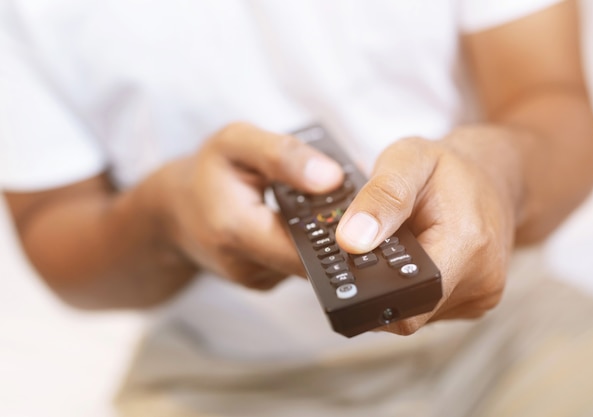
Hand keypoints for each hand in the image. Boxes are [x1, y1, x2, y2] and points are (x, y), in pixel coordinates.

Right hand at [151, 122, 343, 289]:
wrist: (174, 211)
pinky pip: (297, 262)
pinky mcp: (263, 281)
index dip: (343, 229)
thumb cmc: (206, 172)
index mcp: (238, 232)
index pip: (309, 247)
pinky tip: (304, 219)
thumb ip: (283, 154)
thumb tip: (332, 177)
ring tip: (324, 203)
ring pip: (309, 260)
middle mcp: (247, 266)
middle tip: (350, 200)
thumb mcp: (237, 142)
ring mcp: (256, 279)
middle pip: (315, 259)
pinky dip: (305, 239)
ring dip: (323, 234)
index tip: (362, 207)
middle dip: (337, 229)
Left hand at [335, 127, 519, 334]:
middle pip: (407, 311)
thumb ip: (380, 198)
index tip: (351, 267)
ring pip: (416, 313)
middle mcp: (482, 279)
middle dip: (379, 285)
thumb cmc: (451, 167)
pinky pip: (429, 308)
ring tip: (400, 246)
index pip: (404, 300)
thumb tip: (352, 241)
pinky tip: (414, 258)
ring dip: (396, 286)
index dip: (367, 292)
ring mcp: (481, 295)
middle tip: (375, 245)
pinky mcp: (475, 301)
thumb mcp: (408, 160)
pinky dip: (412, 287)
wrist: (493, 174)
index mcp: (467, 245)